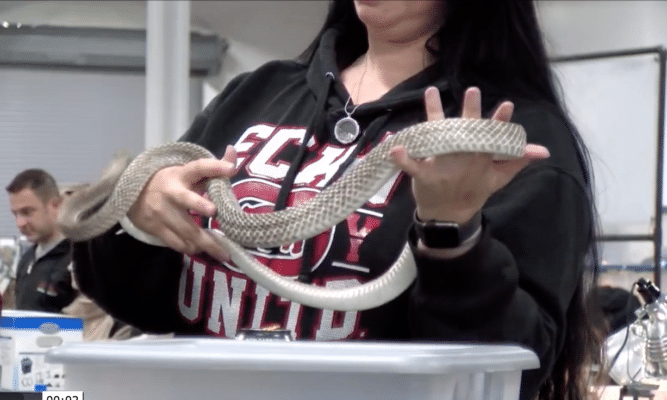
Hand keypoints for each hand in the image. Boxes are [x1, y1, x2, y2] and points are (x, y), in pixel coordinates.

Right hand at [127, 145, 237, 261]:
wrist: (133, 194)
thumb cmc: (170, 183)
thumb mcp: (187, 173)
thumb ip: (212, 167)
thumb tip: (233, 151)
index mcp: (181, 175)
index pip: (198, 167)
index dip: (214, 167)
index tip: (231, 168)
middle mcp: (171, 192)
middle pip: (187, 200)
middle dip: (200, 206)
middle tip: (214, 212)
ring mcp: (162, 212)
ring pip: (185, 229)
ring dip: (206, 242)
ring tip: (223, 253)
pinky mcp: (155, 228)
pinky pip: (176, 242)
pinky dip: (191, 247)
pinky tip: (201, 249)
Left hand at [389, 86, 549, 222]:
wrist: (450, 216)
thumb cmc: (474, 190)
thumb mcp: (498, 177)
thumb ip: (518, 161)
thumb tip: (544, 151)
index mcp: (481, 157)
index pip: (492, 137)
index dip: (500, 122)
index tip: (507, 105)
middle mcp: (462, 158)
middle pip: (466, 132)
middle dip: (470, 112)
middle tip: (472, 91)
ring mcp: (443, 165)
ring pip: (438, 136)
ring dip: (434, 114)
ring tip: (431, 92)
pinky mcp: (424, 174)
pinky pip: (412, 165)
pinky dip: (403, 159)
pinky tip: (395, 147)